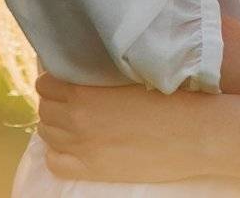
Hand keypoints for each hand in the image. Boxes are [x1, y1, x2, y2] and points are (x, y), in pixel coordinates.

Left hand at [35, 73, 204, 183]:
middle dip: (54, 102)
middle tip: (70, 99)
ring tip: (73, 121)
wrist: (195, 133)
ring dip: (56, 125)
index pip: (46, 83)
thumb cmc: (171, 97)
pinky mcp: (93, 170)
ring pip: (47, 134)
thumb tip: (86, 69)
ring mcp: (83, 148)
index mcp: (85, 92)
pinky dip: (58, 153)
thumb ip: (102, 73)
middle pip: (45, 109)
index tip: (64, 78)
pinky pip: (55, 163)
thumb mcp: (131, 74)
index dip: (53, 79)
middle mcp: (77, 120)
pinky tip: (71, 145)